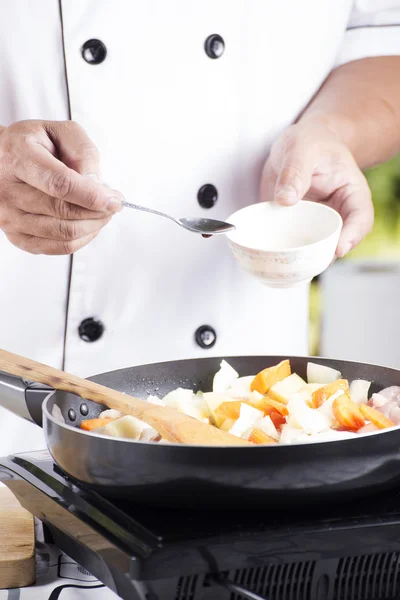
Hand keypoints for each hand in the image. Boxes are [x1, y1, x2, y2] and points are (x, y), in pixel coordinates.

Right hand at [0, 120, 122, 254]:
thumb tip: (96, 184)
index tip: (114, 199)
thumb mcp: (60, 132)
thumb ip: (82, 152)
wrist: (1, 159)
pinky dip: (82, 239)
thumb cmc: (33, 144)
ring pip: (64, 233)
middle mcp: (9, 190)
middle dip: (98, 211)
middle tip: (112, 204)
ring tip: (102, 213)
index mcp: (19, 158)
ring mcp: (10, 217)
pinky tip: (89, 225)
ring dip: (93, 226)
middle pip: (64, 212)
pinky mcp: (17, 236)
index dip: (92, 196)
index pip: (60, 184)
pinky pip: (58, 247)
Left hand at [260, 120, 373, 256]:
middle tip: (305, 261)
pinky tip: (269, 255)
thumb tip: (285, 199)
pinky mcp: (295, 227)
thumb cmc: (310, 142)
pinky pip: (290, 243)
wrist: (299, 144)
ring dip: (300, 258)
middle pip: (336, 241)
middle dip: (323, 255)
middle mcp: (336, 213)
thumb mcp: (302, 148)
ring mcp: (315, 223)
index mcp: (351, 193)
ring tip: (285, 263)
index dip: (353, 236)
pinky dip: (281, 250)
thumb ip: (295, 171)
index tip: (339, 249)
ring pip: (313, 248)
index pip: (360, 218)